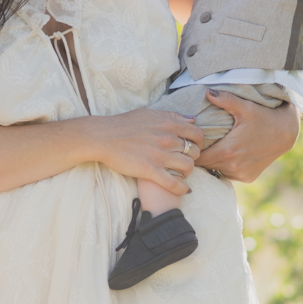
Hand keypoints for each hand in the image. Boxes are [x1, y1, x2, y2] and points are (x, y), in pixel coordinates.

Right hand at [88, 108, 204, 194]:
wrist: (103, 137)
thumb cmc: (123, 124)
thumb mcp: (149, 114)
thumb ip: (171, 116)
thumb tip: (191, 119)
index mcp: (168, 124)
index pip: (197, 134)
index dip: (199, 142)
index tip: (194, 147)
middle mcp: (167, 139)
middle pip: (194, 152)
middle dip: (193, 158)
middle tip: (186, 161)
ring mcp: (160, 156)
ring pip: (188, 167)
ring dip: (188, 172)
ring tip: (182, 174)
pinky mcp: (150, 171)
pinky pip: (174, 183)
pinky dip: (182, 189)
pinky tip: (183, 190)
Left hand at [197, 93, 298, 181]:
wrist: (286, 133)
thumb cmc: (265, 118)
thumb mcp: (246, 107)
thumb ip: (226, 100)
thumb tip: (208, 92)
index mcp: (228, 151)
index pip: (199, 158)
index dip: (192, 150)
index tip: (191, 142)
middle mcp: (233, 166)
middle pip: (206, 165)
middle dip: (200, 156)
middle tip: (197, 144)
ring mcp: (240, 174)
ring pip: (216, 170)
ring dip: (213, 162)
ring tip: (211, 149)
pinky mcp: (247, 177)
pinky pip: (229, 174)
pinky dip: (225, 166)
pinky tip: (227, 155)